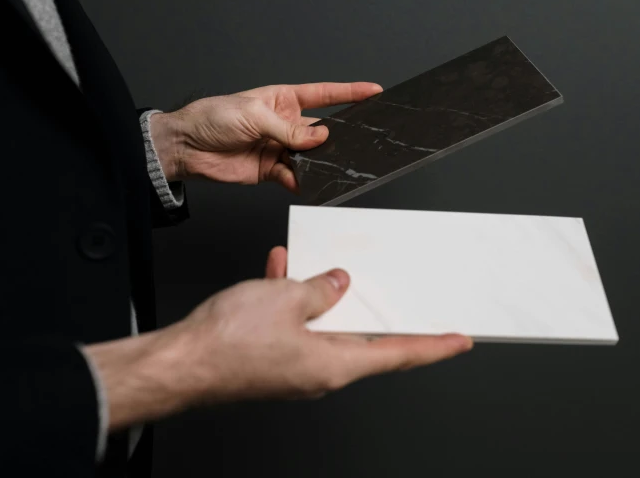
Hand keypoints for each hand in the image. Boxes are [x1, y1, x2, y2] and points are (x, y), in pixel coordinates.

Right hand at [85, 247, 472, 429]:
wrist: (180, 365)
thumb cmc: (229, 342)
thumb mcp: (284, 299)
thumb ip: (318, 289)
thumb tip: (336, 283)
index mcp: (335, 364)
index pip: (399, 353)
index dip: (433, 346)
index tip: (458, 340)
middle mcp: (320, 370)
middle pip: (363, 338)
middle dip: (376, 310)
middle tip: (398, 296)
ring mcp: (296, 366)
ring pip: (324, 325)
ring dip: (324, 295)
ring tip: (319, 268)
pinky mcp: (273, 357)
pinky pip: (294, 324)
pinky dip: (292, 298)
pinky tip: (281, 270)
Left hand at [149, 82, 382, 190]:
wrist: (186, 146)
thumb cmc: (213, 117)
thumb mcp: (253, 115)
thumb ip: (288, 130)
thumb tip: (320, 137)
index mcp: (283, 100)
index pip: (324, 95)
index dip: (349, 93)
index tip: (373, 92)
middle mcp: (285, 123)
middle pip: (320, 130)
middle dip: (338, 136)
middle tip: (357, 141)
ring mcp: (279, 147)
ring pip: (310, 156)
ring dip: (319, 162)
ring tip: (330, 165)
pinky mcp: (271, 170)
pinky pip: (294, 176)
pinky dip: (301, 180)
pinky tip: (304, 181)